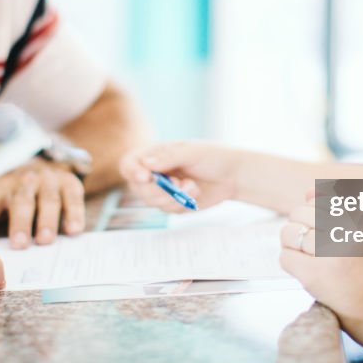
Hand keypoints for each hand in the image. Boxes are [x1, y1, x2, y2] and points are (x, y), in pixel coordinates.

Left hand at [0, 157, 85, 247]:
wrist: (41, 162)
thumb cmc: (4, 190)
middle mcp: (20, 184)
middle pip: (18, 202)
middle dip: (19, 221)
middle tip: (19, 244)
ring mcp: (46, 183)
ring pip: (46, 200)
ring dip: (46, 220)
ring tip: (44, 240)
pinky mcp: (68, 184)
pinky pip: (73, 198)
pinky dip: (74, 213)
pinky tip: (73, 231)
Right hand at [119, 141, 239, 211]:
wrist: (233, 175)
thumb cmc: (213, 156)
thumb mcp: (191, 152)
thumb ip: (168, 158)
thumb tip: (146, 164)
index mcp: (155, 154)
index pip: (130, 163)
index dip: (132, 171)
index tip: (145, 176)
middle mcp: (155, 172)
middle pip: (137, 187)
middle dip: (157, 189)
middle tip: (177, 183)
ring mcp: (163, 189)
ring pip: (151, 201)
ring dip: (171, 197)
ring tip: (191, 187)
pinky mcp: (174, 204)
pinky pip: (167, 210)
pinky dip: (180, 203)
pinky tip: (195, 193)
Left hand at [278, 202, 362, 327]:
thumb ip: (337, 209)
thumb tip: (308, 192)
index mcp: (358, 219)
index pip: (317, 201)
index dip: (313, 215)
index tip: (324, 232)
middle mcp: (345, 232)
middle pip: (298, 213)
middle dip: (299, 227)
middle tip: (312, 246)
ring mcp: (329, 254)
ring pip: (288, 233)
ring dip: (292, 244)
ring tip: (307, 256)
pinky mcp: (314, 275)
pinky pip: (285, 257)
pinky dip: (291, 263)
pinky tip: (306, 270)